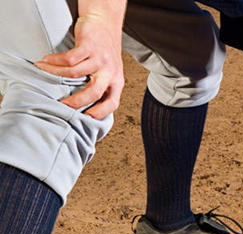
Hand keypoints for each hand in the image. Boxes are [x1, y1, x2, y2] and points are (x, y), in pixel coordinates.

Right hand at [35, 2, 125, 119]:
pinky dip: (55, 61)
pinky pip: (69, 58)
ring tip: (44, 73)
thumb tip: (84, 107)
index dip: (101, 112)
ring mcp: (99, 59)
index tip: (86, 118)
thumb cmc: (104, 52)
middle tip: (62, 105)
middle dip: (77, 101)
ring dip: (56, 75)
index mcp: (116, 82)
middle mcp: (110, 72)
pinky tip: (47, 61)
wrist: (105, 24)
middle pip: (94, 91)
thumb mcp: (109, 72)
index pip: (112, 102)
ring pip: (75, 73)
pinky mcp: (88, 46)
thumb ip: (101, 87)